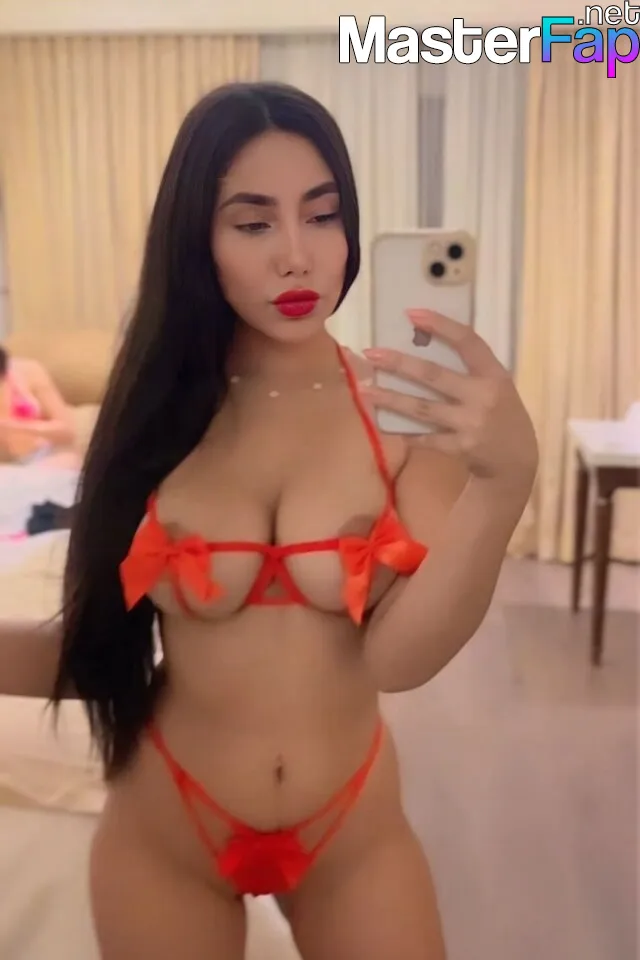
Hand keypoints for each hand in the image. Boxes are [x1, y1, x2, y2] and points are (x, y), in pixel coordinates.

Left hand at [361, 309, 538, 493]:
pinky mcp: (460, 448)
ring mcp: (470, 423)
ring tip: (364, 390)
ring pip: (422, 408)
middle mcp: (482, 396)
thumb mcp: (496, 385)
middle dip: (399, 363)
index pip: (467, 341)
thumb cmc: (502, 414)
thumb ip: (469, 368)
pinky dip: (405, 433)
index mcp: (493, 374)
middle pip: (434, 375)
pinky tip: (382, 426)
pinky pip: (425, 438)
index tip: (412, 314)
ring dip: (391, 398)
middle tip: (371, 353)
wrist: (516, 459)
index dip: (441, 325)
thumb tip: (422, 344)